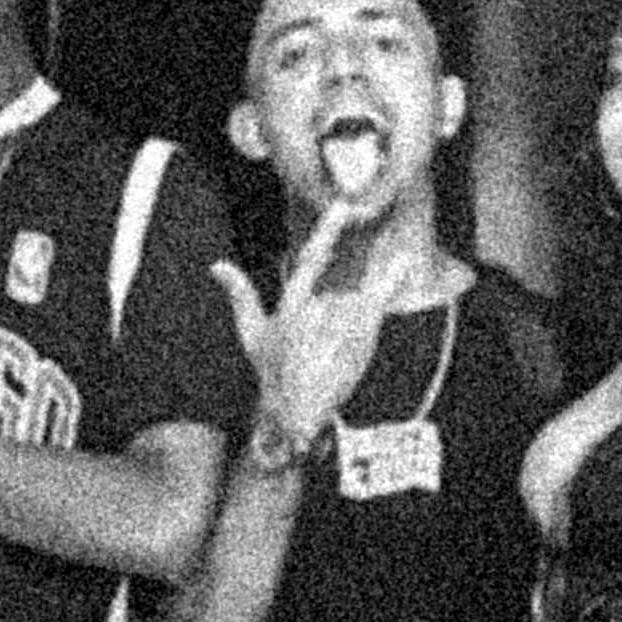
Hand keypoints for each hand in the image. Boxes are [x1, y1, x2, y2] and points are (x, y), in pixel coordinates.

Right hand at [212, 198, 387, 449]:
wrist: (296, 415)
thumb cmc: (272, 373)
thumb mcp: (252, 333)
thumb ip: (240, 294)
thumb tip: (217, 265)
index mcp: (290, 304)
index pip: (310, 260)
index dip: (326, 232)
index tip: (342, 206)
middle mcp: (317, 310)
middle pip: (344, 281)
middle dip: (359, 265)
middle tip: (371, 235)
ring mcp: (341, 323)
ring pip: (360, 296)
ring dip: (363, 302)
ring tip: (357, 322)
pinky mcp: (361, 336)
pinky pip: (379, 299)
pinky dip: (392, 279)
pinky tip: (405, 262)